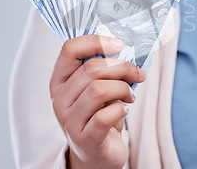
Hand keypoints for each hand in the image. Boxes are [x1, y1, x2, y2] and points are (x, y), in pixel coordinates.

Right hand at [50, 35, 145, 168]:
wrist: (96, 154)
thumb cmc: (99, 114)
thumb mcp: (97, 88)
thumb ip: (103, 70)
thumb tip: (126, 49)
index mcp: (60, 81)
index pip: (69, 49)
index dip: (96, 42)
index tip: (120, 45)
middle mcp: (59, 99)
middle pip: (90, 68)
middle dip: (122, 67)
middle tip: (138, 74)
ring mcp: (69, 121)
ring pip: (98, 90)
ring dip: (123, 88)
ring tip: (130, 96)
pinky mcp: (84, 139)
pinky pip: (104, 116)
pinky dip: (121, 109)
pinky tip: (125, 110)